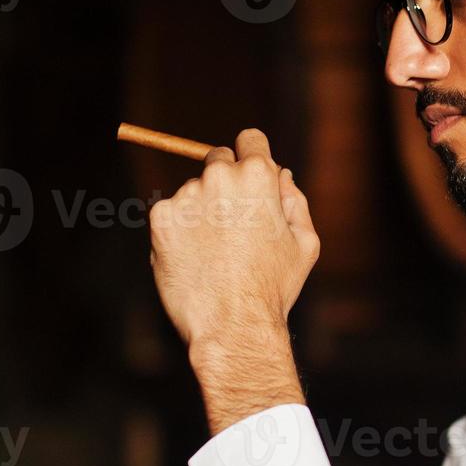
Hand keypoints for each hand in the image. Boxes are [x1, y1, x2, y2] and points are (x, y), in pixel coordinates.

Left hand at [148, 129, 319, 431]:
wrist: (233, 326)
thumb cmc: (274, 288)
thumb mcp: (305, 243)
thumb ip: (295, 201)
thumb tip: (282, 175)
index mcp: (258, 175)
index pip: (250, 139)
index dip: (252, 157)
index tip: (249, 175)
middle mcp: (219, 176)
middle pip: (218, 160)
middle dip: (226, 183)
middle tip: (233, 225)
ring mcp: (186, 196)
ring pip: (193, 192)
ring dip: (201, 211)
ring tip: (215, 254)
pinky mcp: (160, 219)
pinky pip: (170, 215)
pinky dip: (179, 232)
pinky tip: (195, 260)